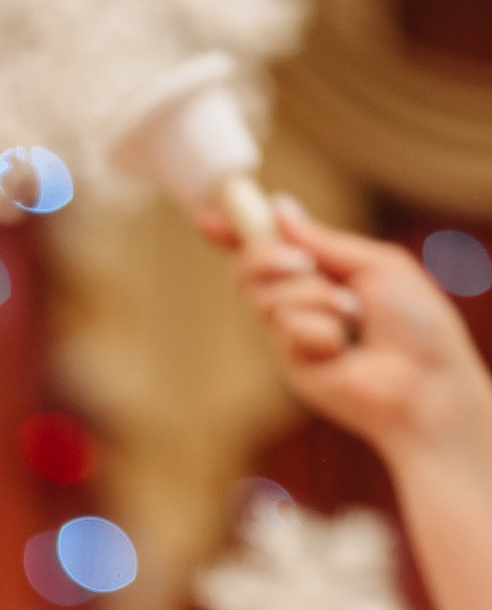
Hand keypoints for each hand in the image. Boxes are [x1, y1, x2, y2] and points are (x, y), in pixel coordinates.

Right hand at [211, 199, 491, 460]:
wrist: (423, 381)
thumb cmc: (414, 322)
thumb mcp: (374, 263)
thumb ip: (325, 241)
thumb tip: (280, 209)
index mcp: (325, 271)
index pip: (271, 249)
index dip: (237, 234)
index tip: (205, 218)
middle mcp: (303, 302)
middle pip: (250, 270)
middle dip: (266, 259)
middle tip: (302, 265)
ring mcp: (294, 335)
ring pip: (268, 297)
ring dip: (313, 298)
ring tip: (352, 316)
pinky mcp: (292, 365)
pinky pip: (287, 328)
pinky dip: (320, 329)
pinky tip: (343, 349)